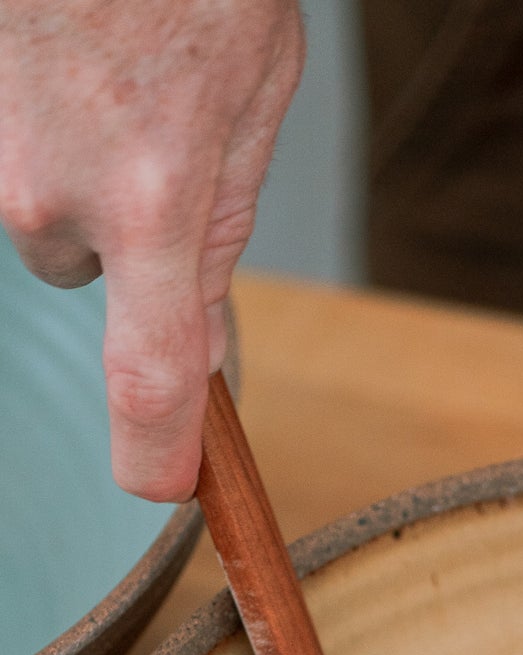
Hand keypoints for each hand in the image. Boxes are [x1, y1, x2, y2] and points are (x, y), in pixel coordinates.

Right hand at [0, 0, 302, 500]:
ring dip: (66, 158)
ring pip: (31, 202)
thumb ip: (217, 230)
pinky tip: (61, 55)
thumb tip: (191, 345)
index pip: (149, 383)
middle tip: (146, 123)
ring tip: (103, 67)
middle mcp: (51, 189)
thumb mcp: (253, 99)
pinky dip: (30, 114)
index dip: (156, 457)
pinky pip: (2, 150)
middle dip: (114, 220)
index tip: (166, 485)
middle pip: (79, 265)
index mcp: (152, 201)